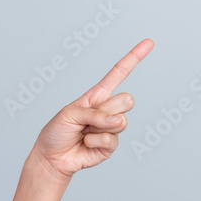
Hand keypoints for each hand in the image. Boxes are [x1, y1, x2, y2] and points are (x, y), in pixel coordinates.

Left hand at [30, 39, 153, 181]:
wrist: (52, 157)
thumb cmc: (57, 131)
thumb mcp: (69, 113)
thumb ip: (94, 113)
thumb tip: (116, 121)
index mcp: (97, 95)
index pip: (119, 73)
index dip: (134, 58)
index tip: (149, 42)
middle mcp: (108, 109)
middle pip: (128, 100)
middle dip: (109, 109)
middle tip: (89, 120)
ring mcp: (111, 128)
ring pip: (121, 121)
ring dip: (98, 127)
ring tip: (84, 132)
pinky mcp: (111, 146)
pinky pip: (111, 139)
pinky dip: (94, 142)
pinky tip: (85, 144)